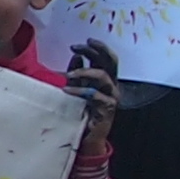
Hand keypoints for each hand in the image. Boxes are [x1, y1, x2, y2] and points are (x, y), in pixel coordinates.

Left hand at [64, 42, 120, 158]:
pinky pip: (95, 94)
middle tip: (77, 47)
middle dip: (95, 51)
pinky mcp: (108, 107)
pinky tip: (67, 90)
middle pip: (110, 62)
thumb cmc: (82, 112)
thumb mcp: (78, 88)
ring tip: (68, 75)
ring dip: (84, 71)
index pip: (105, 57)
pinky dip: (80, 91)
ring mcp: (112, 96)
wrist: (88, 136)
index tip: (82, 42)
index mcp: (105, 78)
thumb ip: (77, 73)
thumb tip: (76, 55)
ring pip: (103, 76)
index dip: (96, 47)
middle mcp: (112, 85)